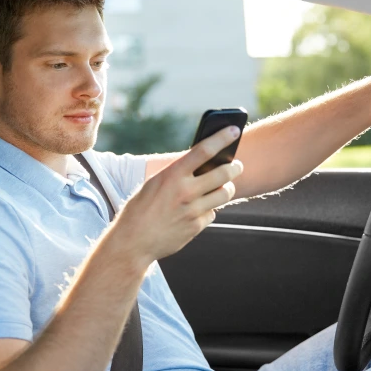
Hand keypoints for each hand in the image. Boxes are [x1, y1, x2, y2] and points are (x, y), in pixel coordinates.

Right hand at [113, 127, 243, 262]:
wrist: (133, 242)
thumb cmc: (140, 209)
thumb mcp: (154, 184)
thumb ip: (177, 174)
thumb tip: (201, 165)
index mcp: (172, 175)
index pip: (203, 150)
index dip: (222, 138)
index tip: (234, 129)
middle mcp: (185, 192)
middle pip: (224, 174)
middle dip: (235, 167)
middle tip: (237, 165)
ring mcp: (192, 211)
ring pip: (224, 194)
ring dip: (227, 189)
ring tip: (225, 186)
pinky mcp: (196, 227)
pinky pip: (212, 213)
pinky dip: (208, 210)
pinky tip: (199, 210)